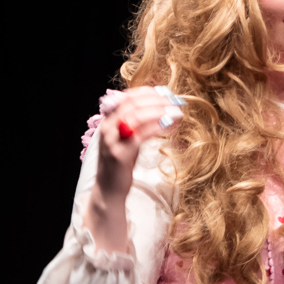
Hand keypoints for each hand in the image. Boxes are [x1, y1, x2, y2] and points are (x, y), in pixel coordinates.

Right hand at [86, 86, 180, 253]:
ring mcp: (112, 141)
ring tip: (175, 112)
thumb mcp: (126, 140)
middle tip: (174, 101)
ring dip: (158, 111)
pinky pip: (141, 135)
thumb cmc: (121, 164)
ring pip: (136, 117)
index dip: (146, 93)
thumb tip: (157, 110)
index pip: (126, 98)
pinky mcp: (121, 154)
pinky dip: (157, 127)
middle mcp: (107, 128)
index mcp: (108, 122)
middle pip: (132, 104)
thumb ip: (135, 125)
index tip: (164, 93)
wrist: (109, 190)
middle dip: (155, 100)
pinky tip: (170, 126)